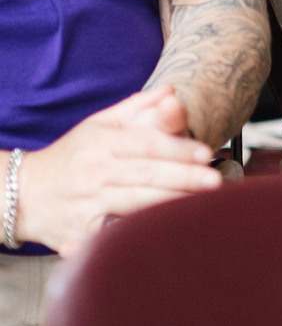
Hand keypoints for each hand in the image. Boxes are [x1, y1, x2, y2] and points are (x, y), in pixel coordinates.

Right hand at [16, 86, 219, 256]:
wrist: (23, 193)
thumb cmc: (72, 157)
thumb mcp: (98, 125)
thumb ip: (138, 109)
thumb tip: (171, 92)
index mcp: (102, 142)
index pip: (145, 143)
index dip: (177, 148)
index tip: (206, 153)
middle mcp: (94, 173)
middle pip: (145, 174)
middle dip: (183, 178)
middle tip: (215, 181)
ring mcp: (87, 205)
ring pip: (134, 203)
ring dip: (169, 204)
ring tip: (201, 205)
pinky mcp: (81, 233)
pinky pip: (113, 234)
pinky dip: (134, 234)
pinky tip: (161, 234)